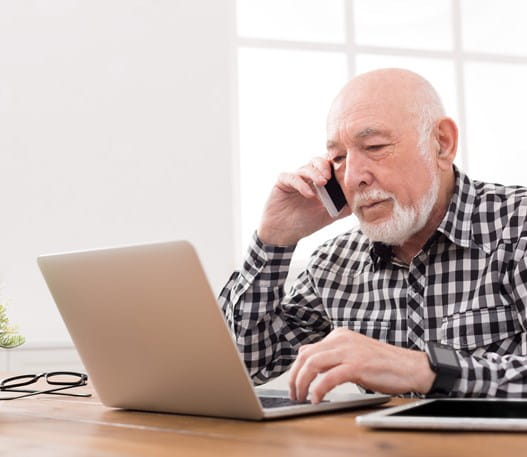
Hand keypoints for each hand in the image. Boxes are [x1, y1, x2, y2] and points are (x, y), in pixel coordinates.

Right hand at [257, 157, 350, 245]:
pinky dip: (301, 184)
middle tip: (332, 176)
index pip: (330, 165)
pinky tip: (309, 194)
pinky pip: (291, 177)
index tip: (346, 173)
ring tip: (323, 183)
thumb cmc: (306, 222)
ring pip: (306, 167)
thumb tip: (361, 197)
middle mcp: (307, 176)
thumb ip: (344, 205)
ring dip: (315, 173)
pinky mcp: (282, 182)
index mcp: (319, 180)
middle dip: (326, 165)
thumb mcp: (330, 214)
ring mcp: (295, 178)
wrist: (284, 233)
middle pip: (318, 160)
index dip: (338, 166)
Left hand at [288, 328, 434, 402]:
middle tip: (294, 394)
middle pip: (305, 356)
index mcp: (339, 336)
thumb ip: (332, 355)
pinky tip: (317, 399)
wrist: (410, 367)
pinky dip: (318, 389)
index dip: (296, 369)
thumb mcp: (353, 353)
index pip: (307, 350)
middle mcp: (341, 340)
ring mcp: (349, 351)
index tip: (294, 384)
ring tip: (301, 397)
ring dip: (302, 383)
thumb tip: (307, 361)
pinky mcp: (357, 365)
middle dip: (294, 377)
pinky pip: (329, 377)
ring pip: (312, 364)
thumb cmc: (383, 364)